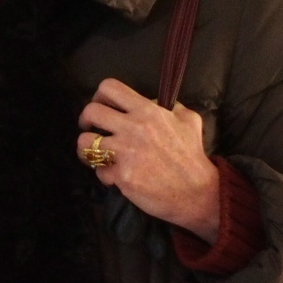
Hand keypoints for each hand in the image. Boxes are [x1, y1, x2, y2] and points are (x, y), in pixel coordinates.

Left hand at [77, 78, 220, 242]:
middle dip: (85, 120)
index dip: (99, 95)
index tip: (101, 106)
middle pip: (90, 112)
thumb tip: (150, 101)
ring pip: (85, 143)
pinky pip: (99, 170)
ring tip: (94, 154)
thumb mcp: (189, 120)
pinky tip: (114, 176)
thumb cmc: (193, 156)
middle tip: (90, 129)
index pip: (110, 88)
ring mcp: (125, 153)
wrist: (198, 193)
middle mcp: (133, 128)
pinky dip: (104, 173)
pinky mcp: (121, 176)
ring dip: (86, 149)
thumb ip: (169, 106)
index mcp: (148, 111)